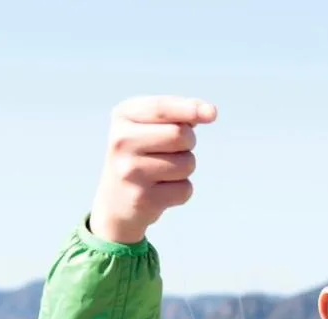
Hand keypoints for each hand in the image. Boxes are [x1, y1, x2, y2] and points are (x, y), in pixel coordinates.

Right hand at [89, 95, 217, 244]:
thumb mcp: (152, 125)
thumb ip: (180, 113)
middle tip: (172, 149)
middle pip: (180, 135)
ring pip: (187, 163)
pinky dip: (181, 190)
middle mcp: (122, 142)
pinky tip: (161, 190)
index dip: (190, 109)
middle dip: (189, 141)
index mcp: (123, 116)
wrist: (115, 200)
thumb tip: (209, 111)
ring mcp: (130, 172)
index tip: (211, 114)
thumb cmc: (143, 153)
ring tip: (162, 171)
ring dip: (185, 167)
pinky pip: (185, 189)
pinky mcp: (143, 199)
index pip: (161, 108)